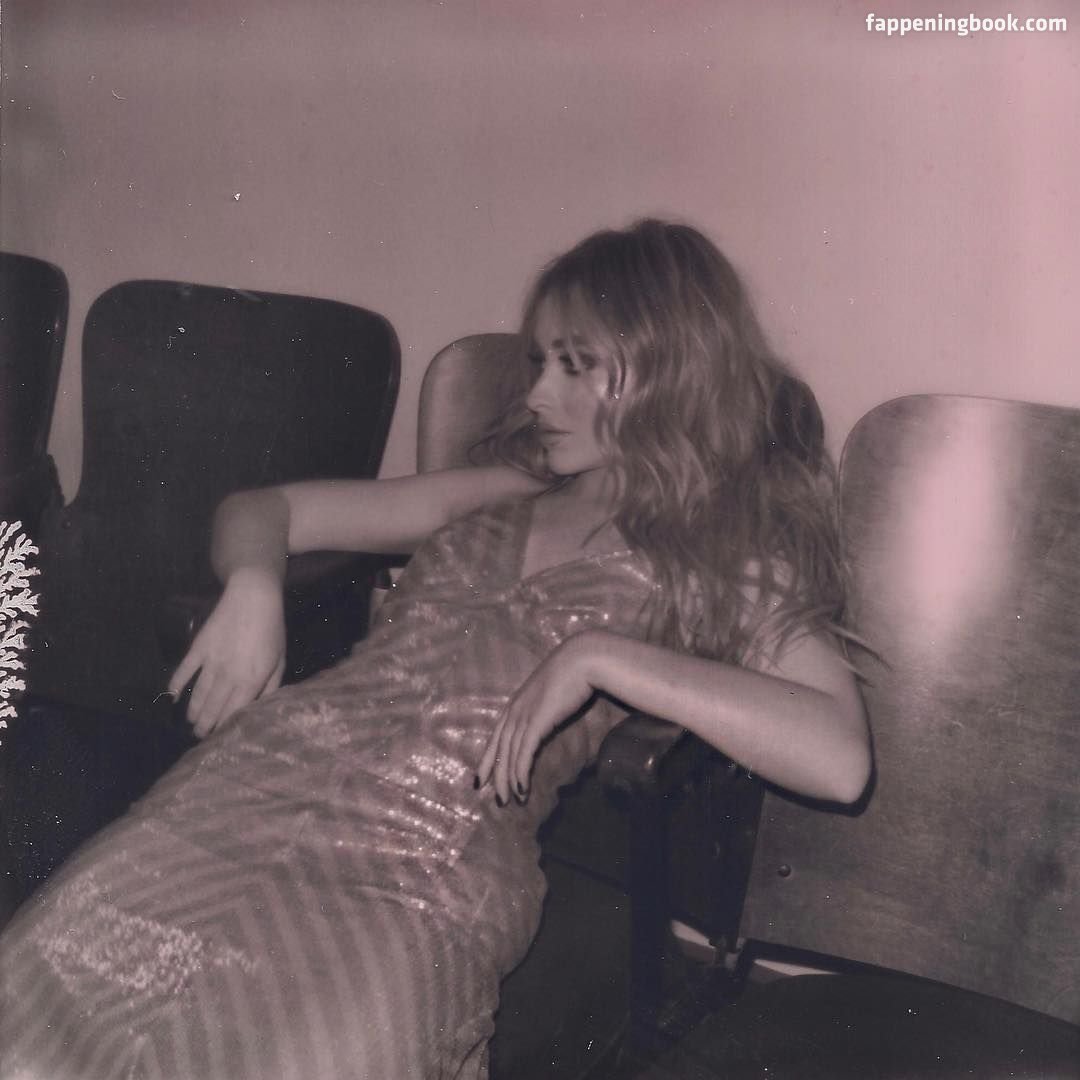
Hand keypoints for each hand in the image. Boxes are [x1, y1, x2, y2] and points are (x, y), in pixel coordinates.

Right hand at [167, 568, 285, 738]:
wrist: (253, 598)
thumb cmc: (272, 629)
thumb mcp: (279, 659)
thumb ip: (270, 684)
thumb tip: (259, 704)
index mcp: (251, 680)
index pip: (236, 710)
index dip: (226, 725)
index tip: (220, 737)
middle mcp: (229, 675)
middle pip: (215, 706)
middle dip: (207, 724)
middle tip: (201, 735)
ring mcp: (211, 662)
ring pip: (199, 693)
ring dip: (194, 710)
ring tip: (191, 723)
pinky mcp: (199, 648)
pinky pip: (184, 670)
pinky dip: (176, 684)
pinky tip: (171, 697)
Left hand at [476, 632, 600, 805]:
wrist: (582, 659)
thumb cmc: (572, 674)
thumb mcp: (551, 693)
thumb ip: (544, 707)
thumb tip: (545, 720)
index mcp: (516, 704)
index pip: (496, 737)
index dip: (487, 759)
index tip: (481, 779)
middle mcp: (515, 710)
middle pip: (499, 749)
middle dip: (495, 776)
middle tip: (497, 799)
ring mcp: (524, 715)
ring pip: (510, 754)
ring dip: (508, 780)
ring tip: (510, 800)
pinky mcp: (537, 720)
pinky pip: (524, 752)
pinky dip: (521, 772)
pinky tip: (521, 788)